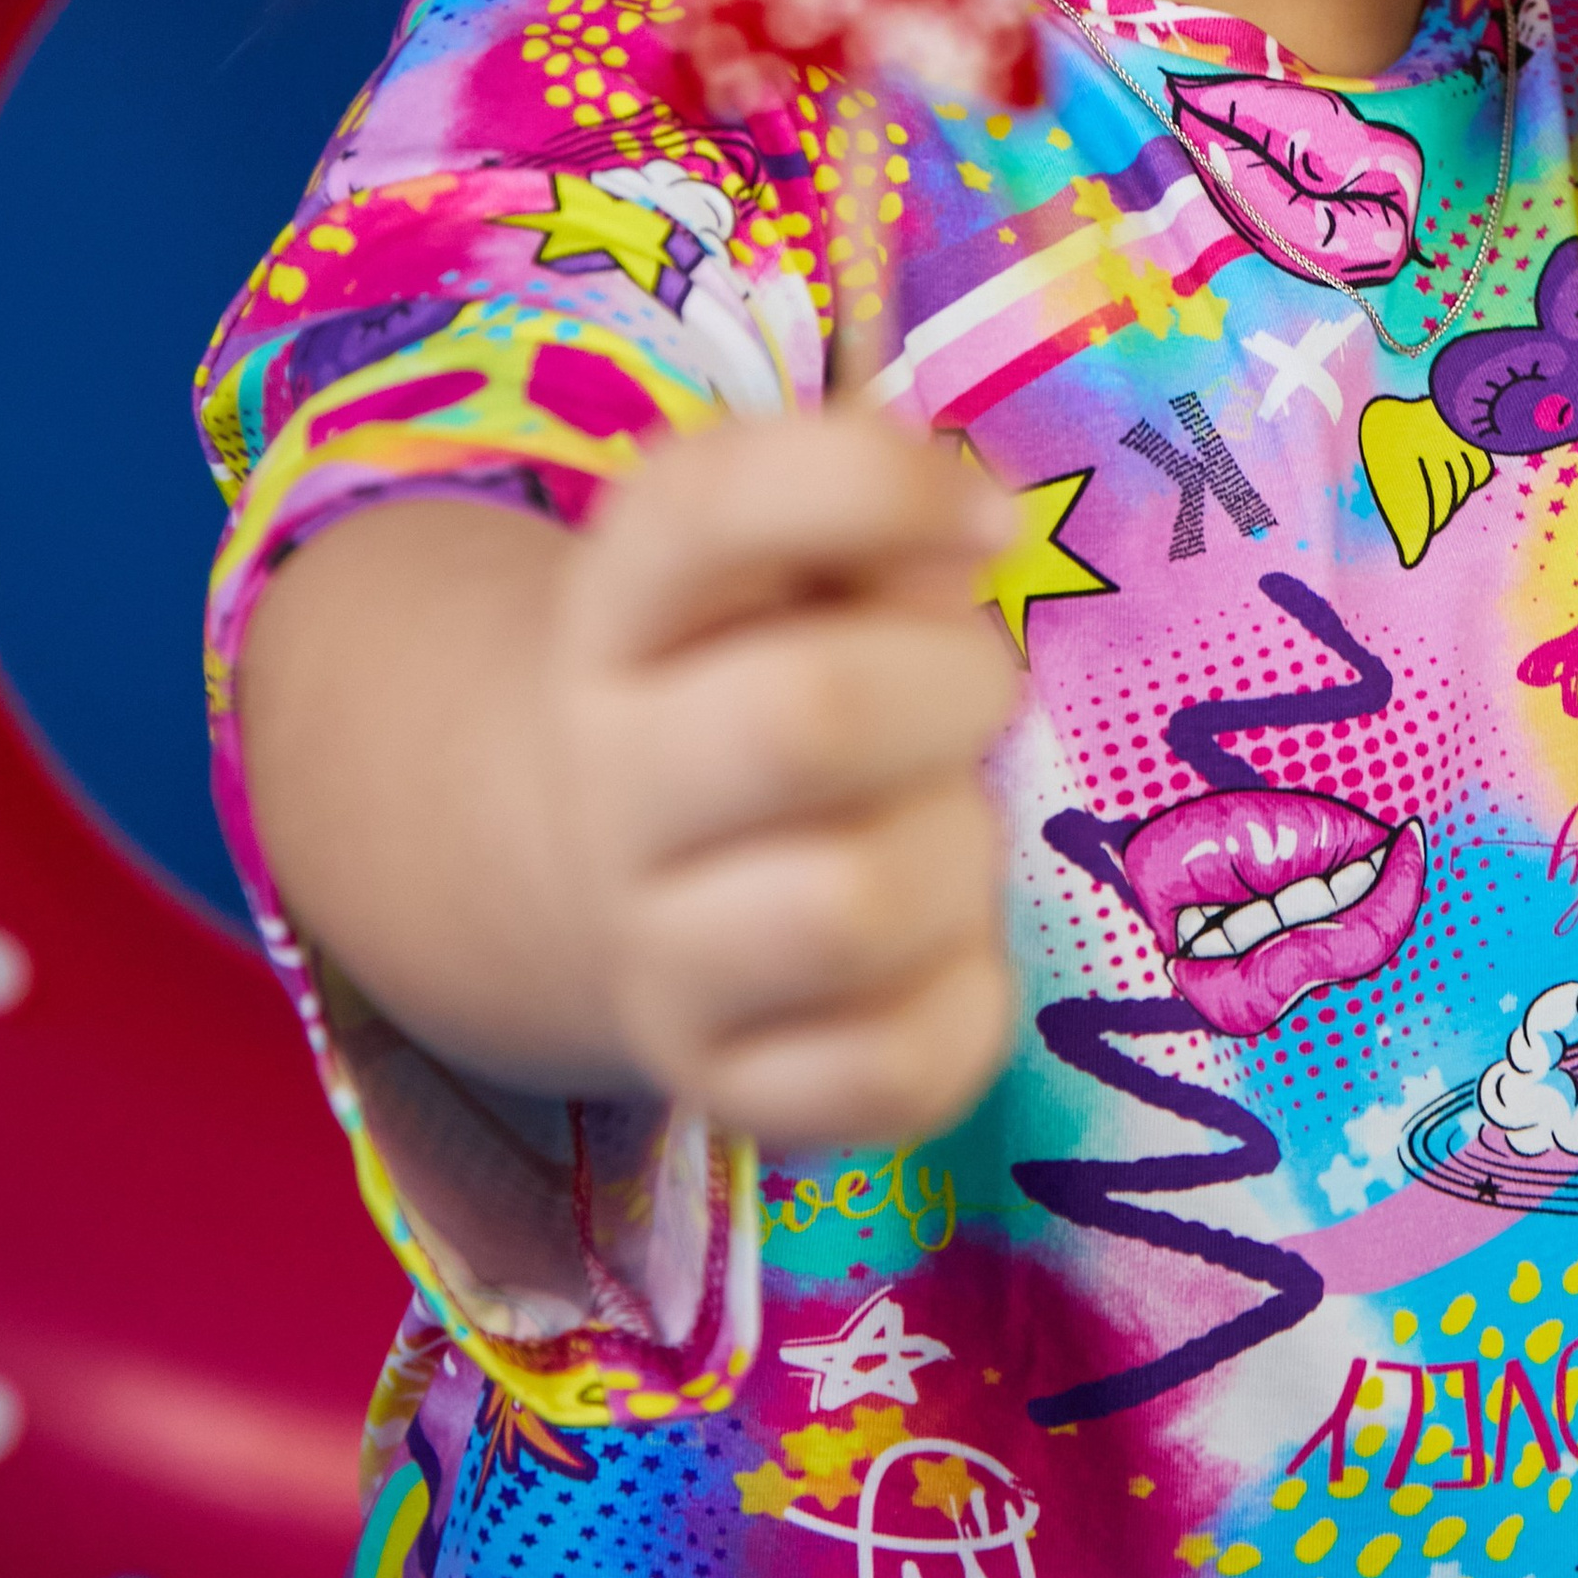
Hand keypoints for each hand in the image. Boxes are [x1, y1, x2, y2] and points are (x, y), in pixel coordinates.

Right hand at [544, 410, 1023, 1144]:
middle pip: (804, 719)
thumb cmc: (746, 671)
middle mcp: (610, 783)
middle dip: (954, 687)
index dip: (875, 487)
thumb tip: (973, 532)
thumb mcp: (779, 564)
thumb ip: (876, 521)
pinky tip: (945, 946)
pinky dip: (965, 1001)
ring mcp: (654, 956)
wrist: (587, 869)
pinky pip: (893, 1068)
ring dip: (959, 851)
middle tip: (980, 688)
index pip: (703, 509)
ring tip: (949, 824)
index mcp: (619, 612)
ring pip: (852, 909)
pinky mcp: (726, 1089)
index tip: (989, 521)